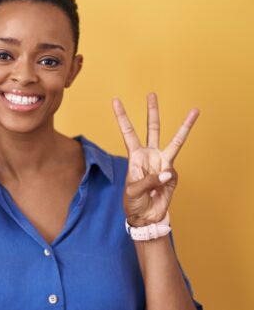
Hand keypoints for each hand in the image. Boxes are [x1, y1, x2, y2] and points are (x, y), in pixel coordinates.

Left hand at [112, 93, 198, 226]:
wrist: (146, 217)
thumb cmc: (133, 202)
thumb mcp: (133, 191)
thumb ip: (148, 180)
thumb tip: (166, 172)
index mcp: (135, 156)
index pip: (128, 132)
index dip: (122, 116)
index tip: (115, 100)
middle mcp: (149, 155)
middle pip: (152, 129)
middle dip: (152, 111)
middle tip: (151, 93)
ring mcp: (163, 163)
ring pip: (175, 141)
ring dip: (185, 126)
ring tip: (195, 111)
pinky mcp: (173, 174)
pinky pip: (171, 174)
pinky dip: (165, 182)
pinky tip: (159, 190)